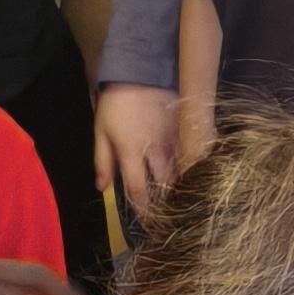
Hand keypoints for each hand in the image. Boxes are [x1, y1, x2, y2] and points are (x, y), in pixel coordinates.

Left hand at [93, 83, 179, 224]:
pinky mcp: (185, 128)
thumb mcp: (101, 131)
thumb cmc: (116, 104)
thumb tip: (102, 188)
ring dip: (181, 185)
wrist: (141, 72)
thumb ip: (102, 161)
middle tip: (169, 213)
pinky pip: (190, 153)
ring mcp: (173, 139)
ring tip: (182, 198)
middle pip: (165, 184)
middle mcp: (156, 150)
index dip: (143, 209)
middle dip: (167, 201)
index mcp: (131, 153)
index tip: (148, 222)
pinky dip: (190, 165)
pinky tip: (192, 173)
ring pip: (181, 170)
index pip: (139, 190)